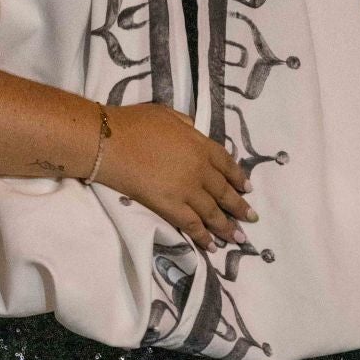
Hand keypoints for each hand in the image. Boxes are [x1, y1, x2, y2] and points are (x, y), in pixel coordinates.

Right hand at [94, 102, 255, 252]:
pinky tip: (212, 246)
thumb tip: (193, 132)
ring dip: (227, 227)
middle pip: (224, 191)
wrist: (109, 142)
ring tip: (238, 237)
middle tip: (251, 218)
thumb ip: (185, 125)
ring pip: (213, 212)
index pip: (227, 164)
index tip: (247, 188)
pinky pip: (192, 224)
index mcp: (200, 145)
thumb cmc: (133, 123)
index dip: (238, 178)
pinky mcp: (170, 207)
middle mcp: (200, 169)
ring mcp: (187, 189)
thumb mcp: (166, 114)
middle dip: (239, 207)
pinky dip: (204, 236)